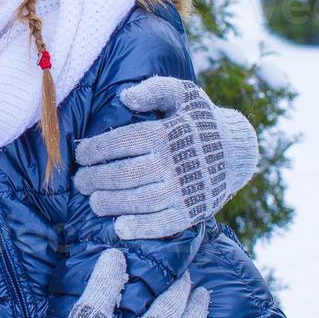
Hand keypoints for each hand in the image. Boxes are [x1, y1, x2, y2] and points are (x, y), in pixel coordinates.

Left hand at [73, 76, 257, 239]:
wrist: (238, 152)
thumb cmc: (201, 121)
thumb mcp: (184, 94)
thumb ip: (155, 89)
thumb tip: (125, 97)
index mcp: (166, 133)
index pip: (120, 143)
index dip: (94, 150)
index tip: (80, 155)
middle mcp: (172, 162)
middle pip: (123, 174)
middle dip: (94, 179)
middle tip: (80, 182)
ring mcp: (183, 189)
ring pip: (138, 201)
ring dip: (110, 203)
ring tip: (94, 202)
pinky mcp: (192, 211)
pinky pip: (162, 224)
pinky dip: (140, 228)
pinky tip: (121, 227)